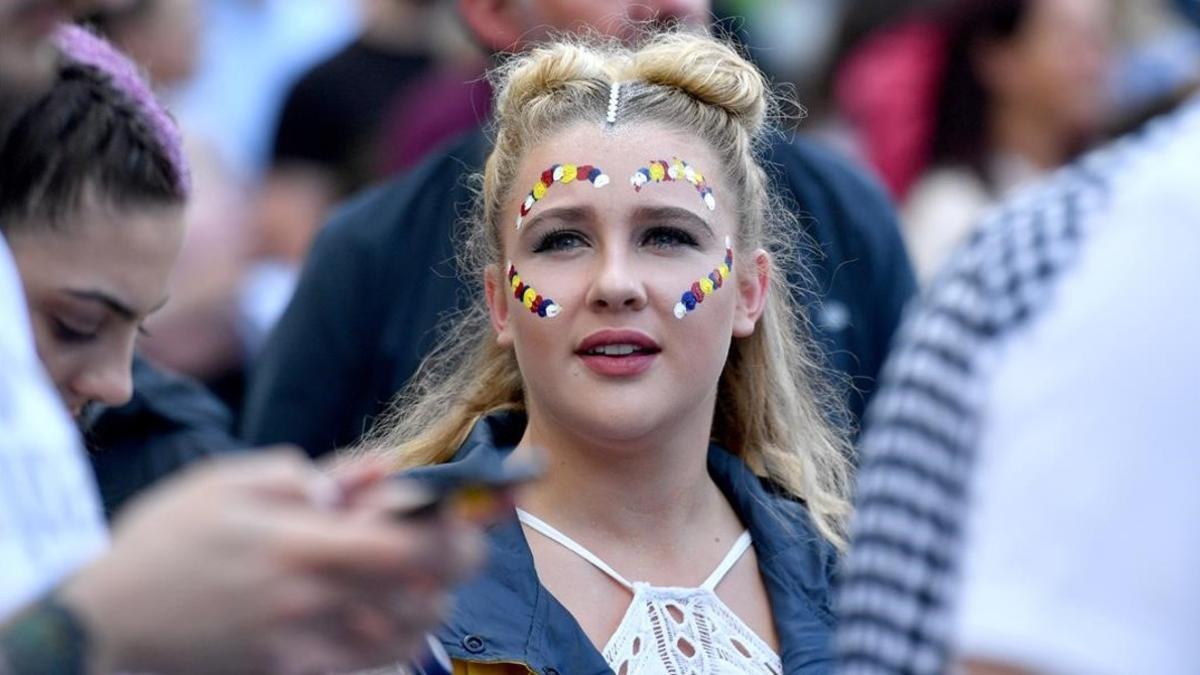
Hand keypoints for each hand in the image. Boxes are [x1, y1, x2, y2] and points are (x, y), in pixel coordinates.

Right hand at [59, 449, 482, 673]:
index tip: (469, 515)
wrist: (106, 623)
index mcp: (296, 543)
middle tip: (460, 544)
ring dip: (431, 603)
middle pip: (419, 592)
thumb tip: (377, 469)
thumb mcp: (227, 482)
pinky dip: (395, 641)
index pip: (404, 545)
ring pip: (404, 635)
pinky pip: (367, 665)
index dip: (452, 532)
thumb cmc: (165, 542)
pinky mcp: (290, 674)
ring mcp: (301, 645)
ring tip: (427, 577)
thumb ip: (308, 474)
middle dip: (456, 566)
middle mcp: (308, 600)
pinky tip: (390, 614)